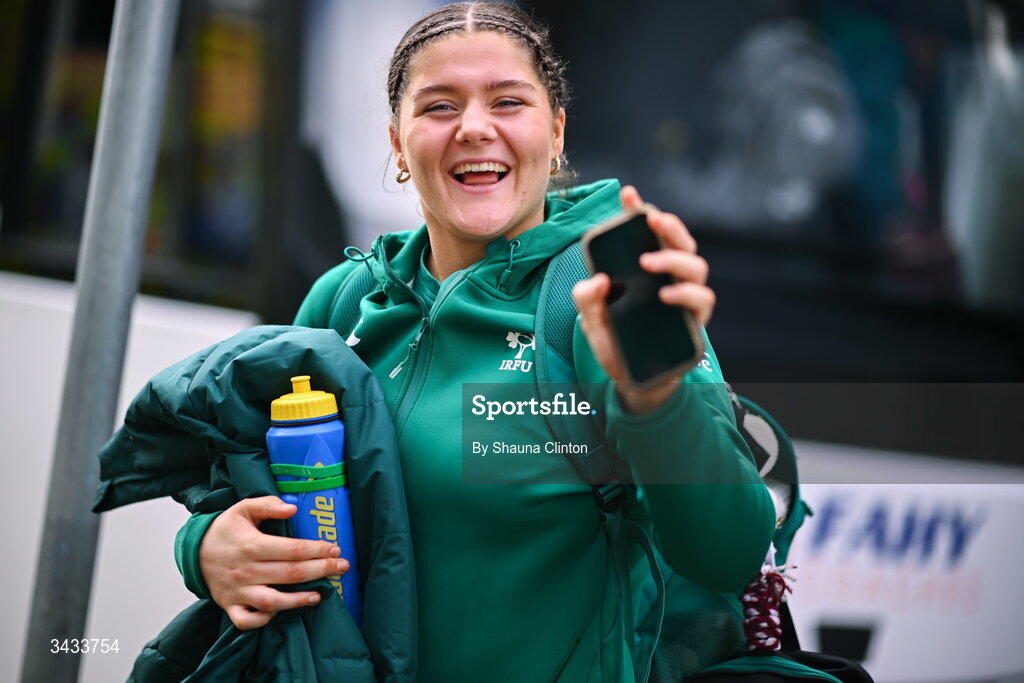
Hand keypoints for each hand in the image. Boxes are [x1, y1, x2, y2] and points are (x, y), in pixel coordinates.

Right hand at [199, 496, 348, 629]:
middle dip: (321, 570)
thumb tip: (293, 508)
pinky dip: (263, 620)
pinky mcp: (230, 606)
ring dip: (298, 600)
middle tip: (342, 567)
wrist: (193, 552)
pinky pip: (247, 620)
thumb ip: (268, 505)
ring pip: (272, 601)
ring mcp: (238, 591)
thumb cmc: (225, 530)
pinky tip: (280, 612)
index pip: (291, 550)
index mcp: (251, 545)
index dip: (316, 550)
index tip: (335, 547)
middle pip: (290, 574)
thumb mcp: (243, 508)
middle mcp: (246, 571)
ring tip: (319, 595)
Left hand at [572, 185, 714, 413]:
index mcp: (646, 269)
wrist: (632, 381)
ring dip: (674, 259)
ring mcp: (685, 299)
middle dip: (668, 226)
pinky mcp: (695, 322)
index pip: (647, 234)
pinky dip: (686, 294)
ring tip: (649, 262)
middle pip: (681, 242)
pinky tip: (665, 295)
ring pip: (696, 267)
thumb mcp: (592, 322)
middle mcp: (670, 278)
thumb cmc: (615, 343)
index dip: (639, 210)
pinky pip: (702, 301)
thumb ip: (587, 300)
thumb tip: (598, 279)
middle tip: (650, 219)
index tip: (627, 193)